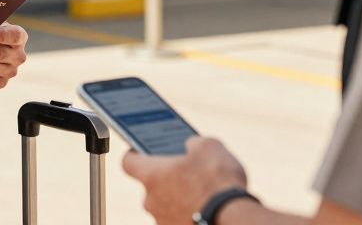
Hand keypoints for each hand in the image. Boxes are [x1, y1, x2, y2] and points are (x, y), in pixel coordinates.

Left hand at [122, 138, 247, 224]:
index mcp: (151, 175)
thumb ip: (194, 143)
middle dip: (167, 180)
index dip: (135, 155)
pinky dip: (188, 215)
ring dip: (178, 199)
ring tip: (202, 194)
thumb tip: (192, 146)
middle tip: (187, 174)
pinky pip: (178, 220)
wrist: (233, 220)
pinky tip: (207, 210)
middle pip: (151, 186)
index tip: (142, 151)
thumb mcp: (209, 147)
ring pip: (165, 205)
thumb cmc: (218, 182)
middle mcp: (151, 201)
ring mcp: (162, 221)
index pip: (128, 162)